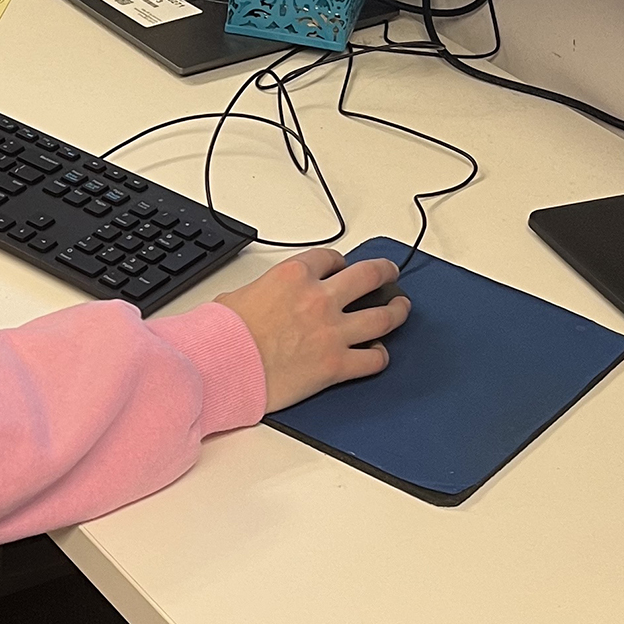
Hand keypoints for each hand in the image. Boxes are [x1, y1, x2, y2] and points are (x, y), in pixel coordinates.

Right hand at [215, 249, 408, 411]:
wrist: (222, 366)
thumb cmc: (223, 335)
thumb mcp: (236, 295)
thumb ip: (261, 291)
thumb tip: (261, 300)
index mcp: (294, 276)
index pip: (330, 258)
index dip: (339, 262)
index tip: (342, 267)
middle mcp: (319, 299)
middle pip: (368, 276)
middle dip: (384, 272)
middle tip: (389, 273)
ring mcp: (332, 332)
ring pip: (382, 316)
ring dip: (396, 310)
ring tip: (401, 307)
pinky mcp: (336, 365)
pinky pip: (373, 359)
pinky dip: (380, 356)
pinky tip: (380, 353)